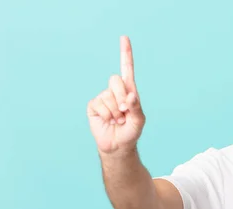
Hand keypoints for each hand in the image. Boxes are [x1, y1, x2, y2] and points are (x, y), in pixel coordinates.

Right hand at [87, 36, 145, 154]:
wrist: (118, 146)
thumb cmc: (131, 132)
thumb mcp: (139, 120)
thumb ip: (136, 107)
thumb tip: (130, 95)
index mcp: (129, 91)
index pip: (126, 69)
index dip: (125, 53)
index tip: (124, 37)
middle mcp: (115, 91)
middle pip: (115, 80)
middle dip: (121, 97)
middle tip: (124, 113)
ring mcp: (103, 97)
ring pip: (108, 96)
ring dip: (115, 112)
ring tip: (117, 120)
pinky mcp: (94, 106)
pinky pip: (99, 104)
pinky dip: (106, 115)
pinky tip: (108, 121)